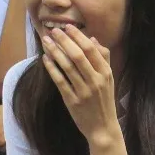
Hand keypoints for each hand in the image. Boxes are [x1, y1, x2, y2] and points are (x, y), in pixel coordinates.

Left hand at [42, 25, 119, 146]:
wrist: (103, 128)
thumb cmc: (104, 101)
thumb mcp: (109, 79)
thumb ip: (103, 59)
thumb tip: (93, 39)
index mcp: (106, 73)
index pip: (91, 49)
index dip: (78, 36)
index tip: (67, 27)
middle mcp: (96, 81)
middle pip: (78, 55)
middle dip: (64, 40)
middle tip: (53, 30)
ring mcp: (84, 91)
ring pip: (67, 67)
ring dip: (55, 52)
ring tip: (46, 41)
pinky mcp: (72, 101)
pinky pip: (60, 81)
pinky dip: (52, 68)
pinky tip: (45, 59)